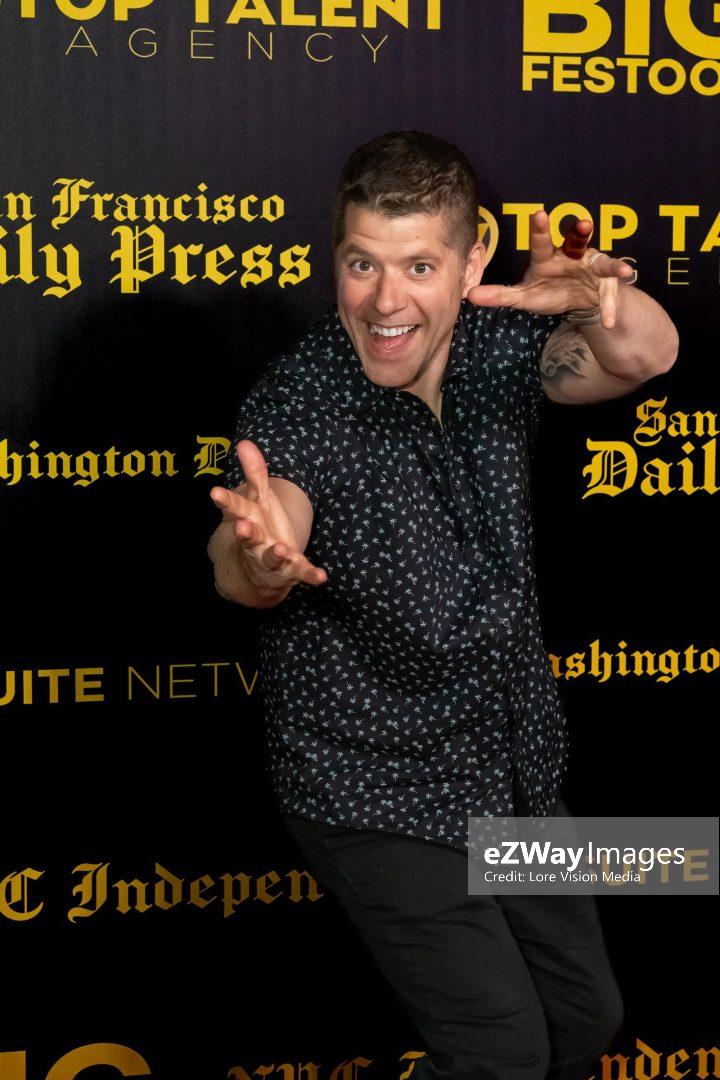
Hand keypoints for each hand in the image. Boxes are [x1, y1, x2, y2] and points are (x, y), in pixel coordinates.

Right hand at [210, 439, 327, 594]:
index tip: (214, 492)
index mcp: (248, 520)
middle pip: (249, 536)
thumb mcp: (259, 498)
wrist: (259, 571)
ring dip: (275, 554)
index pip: (236, 507)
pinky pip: (301, 573)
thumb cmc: (260, 526)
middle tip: (242, 527)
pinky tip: (321, 577)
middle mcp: (256, 541)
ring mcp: (272, 558)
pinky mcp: (290, 570)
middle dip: (246, 533)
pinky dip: (310, 575)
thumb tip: (244, 442)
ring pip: (271, 557)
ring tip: (280, 549)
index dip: (226, 501)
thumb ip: (254, 472)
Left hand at [465, 210, 636, 329]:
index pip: (541, 242)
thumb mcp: (524, 297)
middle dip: (581, 233)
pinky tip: (610, 322)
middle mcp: (572, 256)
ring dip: (612, 264)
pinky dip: (610, 309)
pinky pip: (610, 297)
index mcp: (548, 258)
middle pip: (576, 242)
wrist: (579, 301)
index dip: (540, 229)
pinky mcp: (607, 286)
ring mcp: (592, 268)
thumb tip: (469, 296)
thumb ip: (500, 295)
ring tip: (622, 271)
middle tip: (584, 223)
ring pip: (603, 262)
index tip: (539, 213)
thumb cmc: (549, 291)